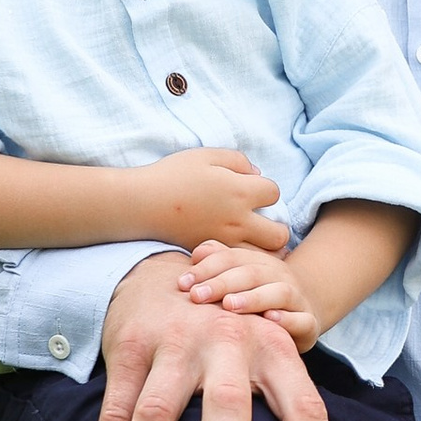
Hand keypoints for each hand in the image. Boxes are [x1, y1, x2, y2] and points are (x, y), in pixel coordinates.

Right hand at [95, 255, 330, 420]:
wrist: (164, 274)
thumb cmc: (227, 336)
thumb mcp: (264, 350)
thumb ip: (280, 400)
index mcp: (272, 348)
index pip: (303, 405)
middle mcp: (227, 341)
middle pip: (227, 403)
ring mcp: (175, 342)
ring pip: (157, 412)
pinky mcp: (130, 347)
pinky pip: (116, 409)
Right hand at [132, 148, 288, 252]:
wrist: (140, 204)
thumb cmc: (173, 175)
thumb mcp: (207, 155)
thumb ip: (238, 161)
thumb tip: (256, 173)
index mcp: (240, 191)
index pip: (275, 193)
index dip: (267, 190)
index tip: (253, 190)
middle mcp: (238, 221)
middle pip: (280, 234)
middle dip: (278, 228)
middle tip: (265, 222)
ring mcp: (225, 242)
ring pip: (263, 257)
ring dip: (264, 249)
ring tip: (255, 241)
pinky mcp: (211, 256)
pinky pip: (239, 265)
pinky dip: (244, 261)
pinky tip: (237, 250)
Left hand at [184, 239, 321, 349]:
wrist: (301, 315)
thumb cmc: (258, 298)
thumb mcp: (238, 279)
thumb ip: (219, 262)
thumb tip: (197, 252)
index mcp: (260, 262)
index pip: (232, 258)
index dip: (207, 268)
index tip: (183, 284)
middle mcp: (280, 276)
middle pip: (252, 273)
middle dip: (223, 283)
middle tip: (197, 296)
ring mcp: (297, 299)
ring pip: (279, 292)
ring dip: (253, 298)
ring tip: (230, 305)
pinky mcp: (309, 322)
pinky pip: (302, 319)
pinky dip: (288, 319)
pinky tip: (270, 320)